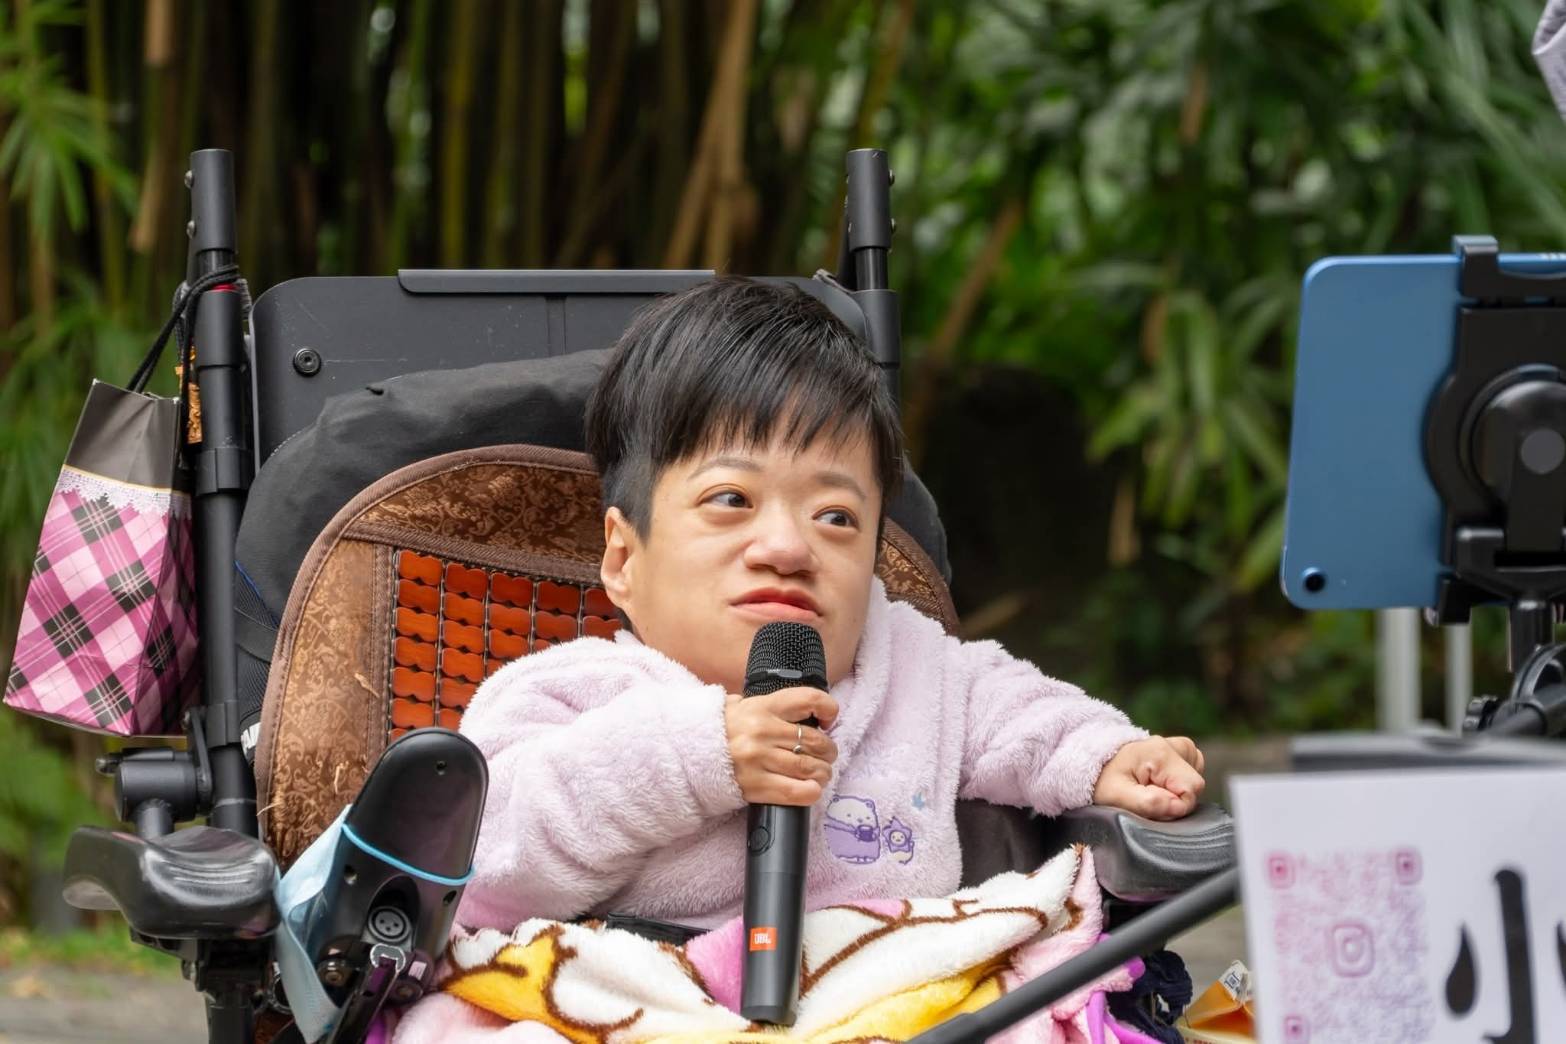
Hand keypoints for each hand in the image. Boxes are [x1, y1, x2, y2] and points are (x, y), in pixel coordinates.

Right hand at [724, 686, 838, 804]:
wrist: (687, 752)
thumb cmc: (719, 729)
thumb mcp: (741, 705)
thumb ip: (771, 706)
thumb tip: (805, 710)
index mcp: (762, 707)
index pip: (810, 700)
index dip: (829, 709)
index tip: (829, 720)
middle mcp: (762, 732)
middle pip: (816, 741)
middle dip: (828, 750)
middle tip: (826, 754)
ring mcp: (759, 760)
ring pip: (810, 767)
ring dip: (823, 772)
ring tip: (820, 773)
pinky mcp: (755, 786)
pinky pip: (795, 792)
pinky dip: (811, 792)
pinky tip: (812, 789)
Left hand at [1091, 736, 1205, 820]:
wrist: (1095, 765)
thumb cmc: (1104, 781)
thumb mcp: (1117, 797)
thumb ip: (1148, 803)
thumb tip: (1178, 806)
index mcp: (1160, 752)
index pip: (1191, 791)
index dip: (1173, 806)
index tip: (1150, 803)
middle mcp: (1172, 744)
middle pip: (1194, 786)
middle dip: (1174, 800)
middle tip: (1147, 797)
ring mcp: (1177, 745)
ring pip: (1195, 779)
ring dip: (1176, 791)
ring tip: (1150, 789)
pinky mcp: (1179, 750)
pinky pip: (1192, 773)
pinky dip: (1178, 783)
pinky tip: (1158, 782)